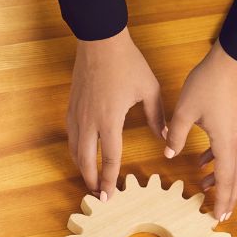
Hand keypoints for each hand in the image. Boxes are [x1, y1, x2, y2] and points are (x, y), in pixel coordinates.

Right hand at [68, 28, 164, 199]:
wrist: (100, 41)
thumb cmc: (127, 63)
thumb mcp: (149, 90)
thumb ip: (157, 117)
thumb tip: (165, 137)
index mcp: (110, 120)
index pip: (110, 158)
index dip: (110, 180)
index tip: (110, 196)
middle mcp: (90, 121)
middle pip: (86, 161)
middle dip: (92, 181)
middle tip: (98, 195)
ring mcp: (78, 114)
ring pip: (74, 150)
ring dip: (81, 168)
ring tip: (90, 179)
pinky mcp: (72, 106)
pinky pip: (71, 135)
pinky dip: (75, 150)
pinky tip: (81, 154)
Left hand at [164, 41, 236, 220]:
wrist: (230, 61)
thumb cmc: (208, 84)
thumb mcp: (185, 111)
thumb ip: (175, 134)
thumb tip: (168, 153)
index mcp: (226, 143)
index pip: (226, 180)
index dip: (222, 200)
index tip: (218, 218)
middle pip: (236, 178)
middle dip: (228, 197)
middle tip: (220, 214)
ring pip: (235, 165)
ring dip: (224, 179)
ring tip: (208, 189)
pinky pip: (231, 150)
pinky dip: (219, 160)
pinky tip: (203, 161)